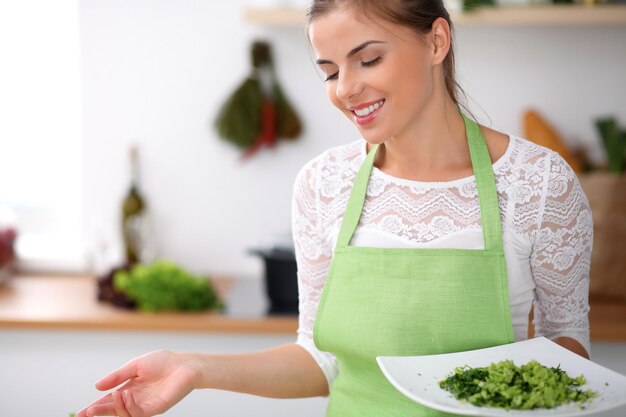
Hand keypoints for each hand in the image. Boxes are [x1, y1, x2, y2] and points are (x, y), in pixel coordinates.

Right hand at [76, 350, 200, 416]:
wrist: (185, 364)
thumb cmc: (163, 362)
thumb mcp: (135, 366)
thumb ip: (117, 376)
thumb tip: (96, 386)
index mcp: (130, 389)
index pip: (109, 401)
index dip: (95, 407)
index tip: (81, 412)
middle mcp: (136, 399)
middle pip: (114, 410)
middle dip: (99, 412)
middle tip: (86, 413)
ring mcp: (145, 405)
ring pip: (124, 413)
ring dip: (113, 407)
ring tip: (110, 396)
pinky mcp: (156, 408)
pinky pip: (138, 412)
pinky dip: (128, 405)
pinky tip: (124, 395)